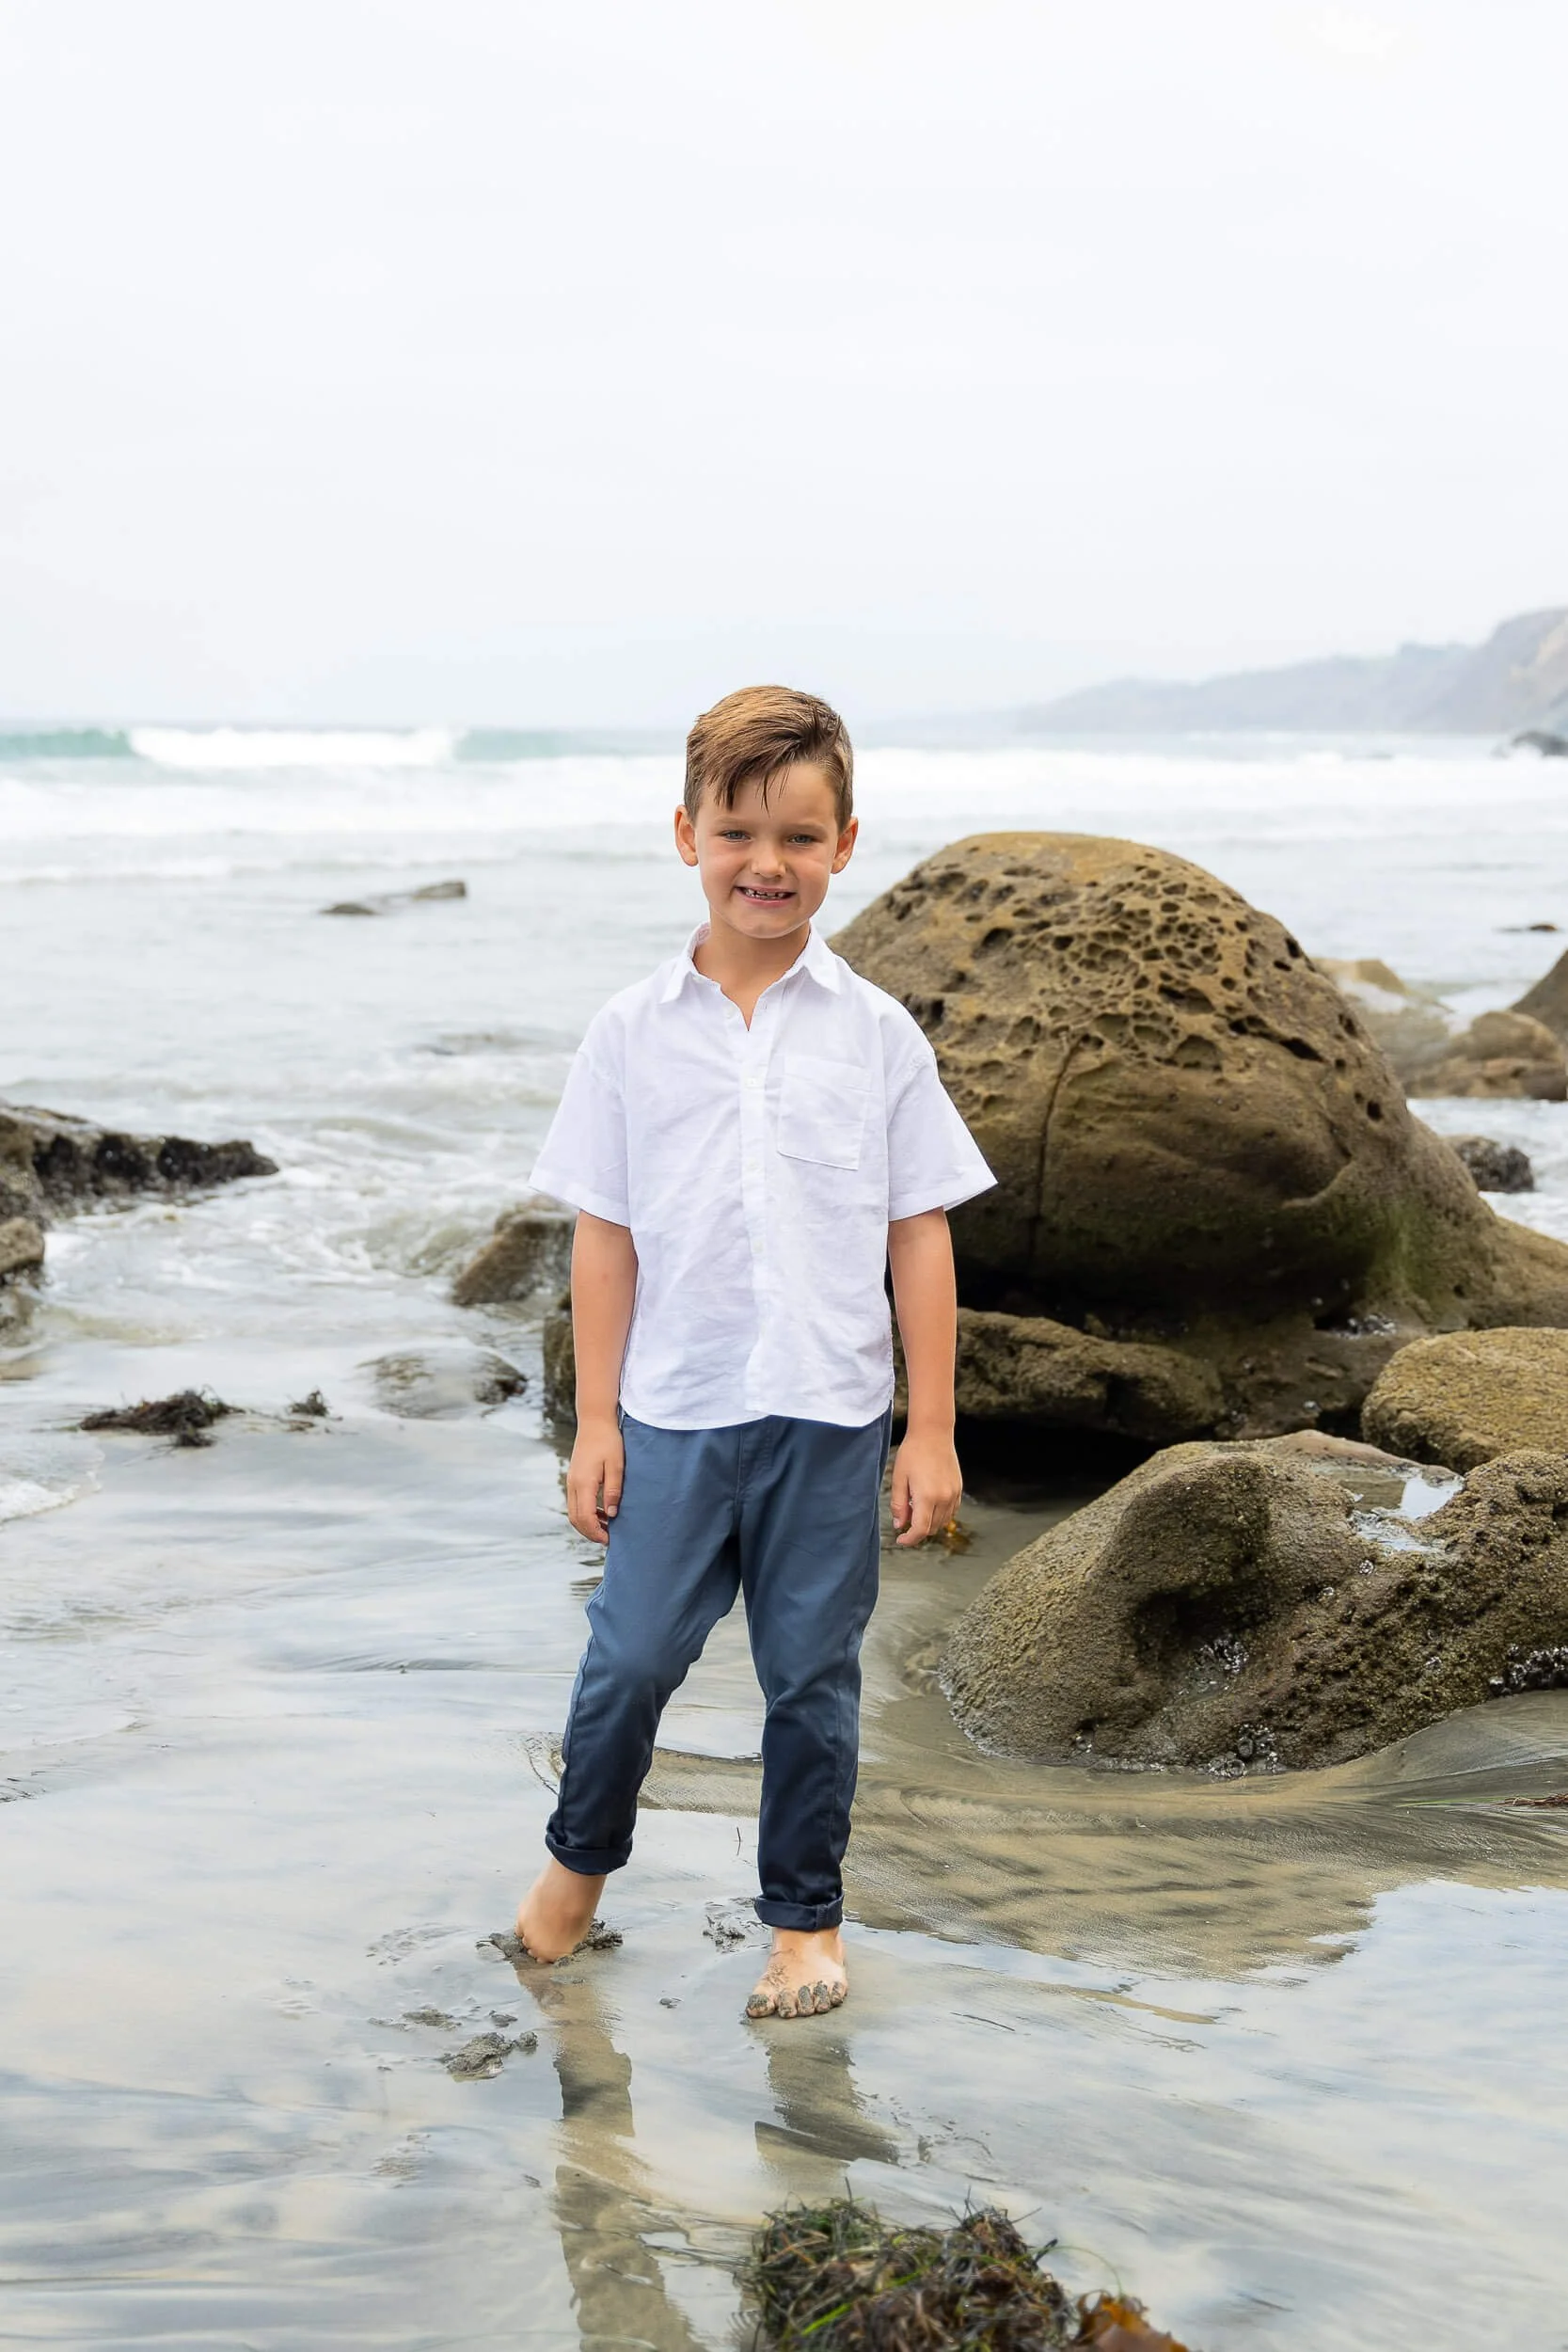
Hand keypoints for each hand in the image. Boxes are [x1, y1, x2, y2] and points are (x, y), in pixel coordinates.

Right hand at [567, 1416, 623, 1542]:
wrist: (595, 1421)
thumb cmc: (609, 1440)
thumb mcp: (616, 1465)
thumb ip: (613, 1490)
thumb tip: (612, 1514)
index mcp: (583, 1483)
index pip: (585, 1517)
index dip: (596, 1532)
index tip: (610, 1540)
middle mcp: (573, 1484)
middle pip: (576, 1519)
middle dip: (590, 1533)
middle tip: (608, 1539)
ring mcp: (571, 1481)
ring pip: (574, 1512)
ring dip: (588, 1523)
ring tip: (607, 1528)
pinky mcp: (574, 1478)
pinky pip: (576, 1502)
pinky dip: (586, 1513)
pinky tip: (602, 1512)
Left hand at [890, 1428, 962, 1548]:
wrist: (933, 1433)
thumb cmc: (913, 1453)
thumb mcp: (899, 1478)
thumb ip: (899, 1505)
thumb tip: (900, 1525)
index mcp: (927, 1497)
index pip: (920, 1530)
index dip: (909, 1540)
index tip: (900, 1540)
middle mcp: (944, 1498)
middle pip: (932, 1528)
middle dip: (917, 1530)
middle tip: (905, 1516)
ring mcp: (954, 1494)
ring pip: (942, 1522)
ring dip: (929, 1522)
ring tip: (916, 1506)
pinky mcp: (959, 1489)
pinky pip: (951, 1511)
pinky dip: (939, 1514)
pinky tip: (928, 1503)